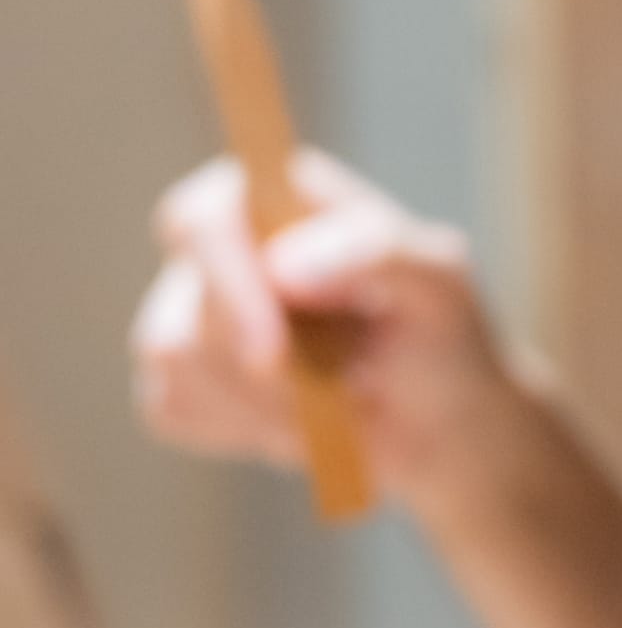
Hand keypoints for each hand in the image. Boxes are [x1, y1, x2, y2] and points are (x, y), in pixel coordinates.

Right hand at [132, 151, 533, 515]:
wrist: (436, 427)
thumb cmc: (440, 337)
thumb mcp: (440, 284)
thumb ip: (377, 252)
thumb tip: (284, 268)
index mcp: (278, 199)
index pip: (206, 214)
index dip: (226, 277)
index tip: (274, 349)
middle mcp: (223, 247)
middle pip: (187, 303)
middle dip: (261, 367)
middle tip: (340, 395)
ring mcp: (190, 310)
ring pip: (175, 358)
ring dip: (265, 403)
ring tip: (339, 403)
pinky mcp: (180, 378)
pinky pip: (176, 407)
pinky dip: (245, 428)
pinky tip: (301, 422)